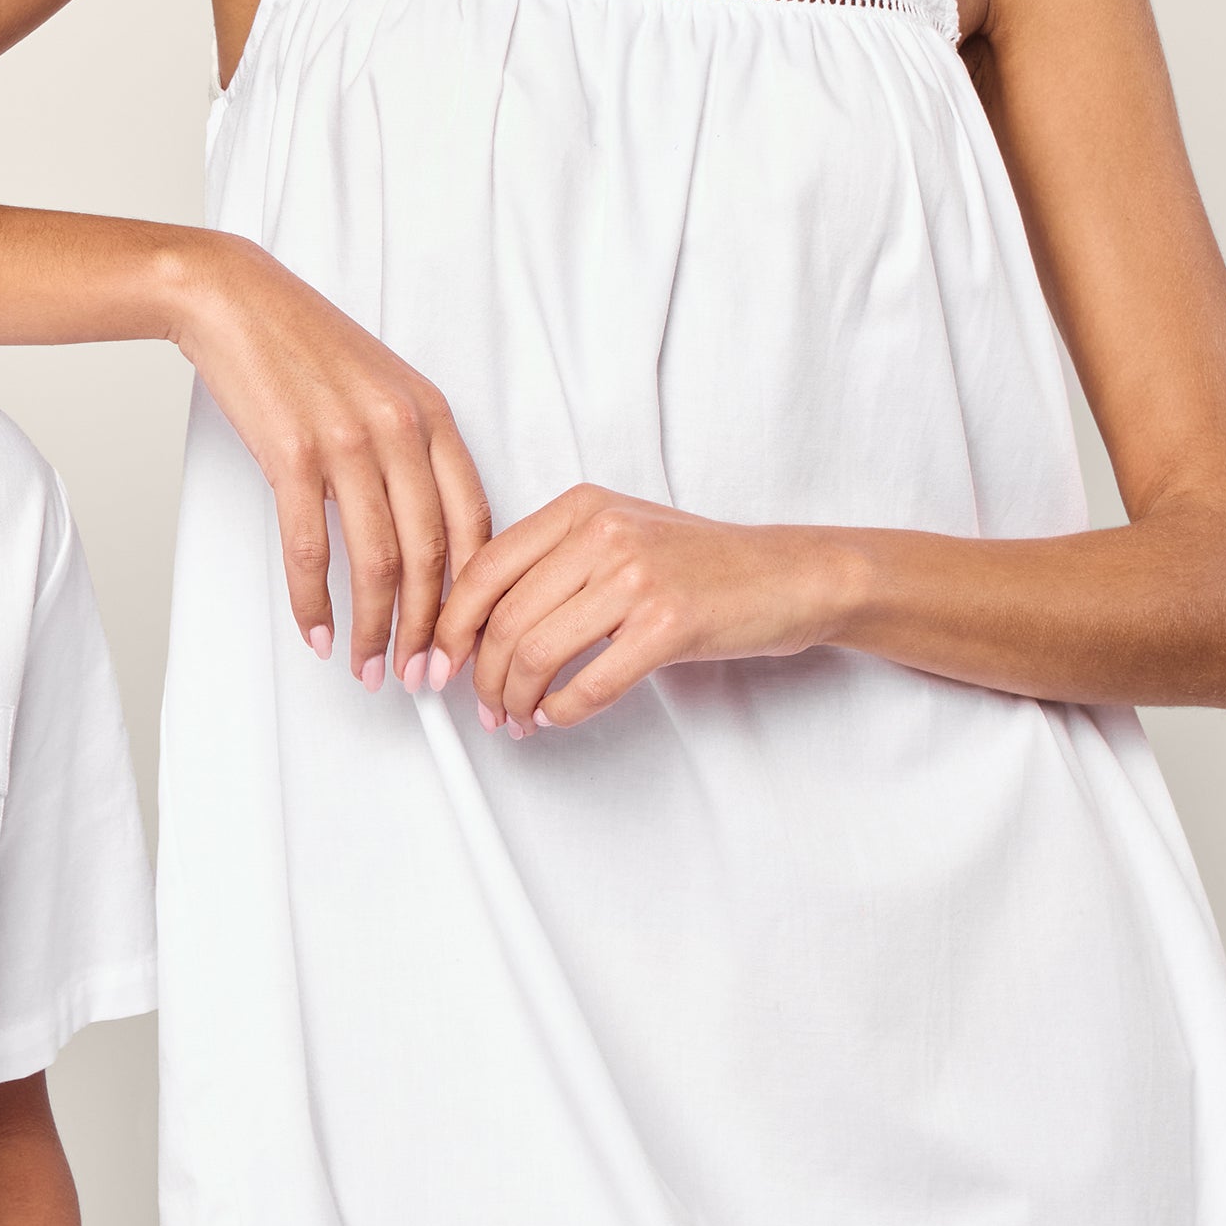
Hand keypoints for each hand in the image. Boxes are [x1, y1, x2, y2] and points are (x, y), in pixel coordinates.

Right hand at [171, 236, 490, 686]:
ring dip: (375, 629)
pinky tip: (318, 632)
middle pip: (432, 554)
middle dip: (428, 630)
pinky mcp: (291, 455)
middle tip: (420, 677)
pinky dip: (315, 603)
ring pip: (377, 562)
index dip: (472, 593)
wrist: (234, 300)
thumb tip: (424, 535)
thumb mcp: (381, 387)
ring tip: (367, 668)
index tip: (463, 638)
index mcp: (432, 415)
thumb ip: (411, 450)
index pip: (475, 523)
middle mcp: (400, 430)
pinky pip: (311, 549)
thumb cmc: (303, 344)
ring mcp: (347, 442)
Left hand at [434, 486, 848, 728]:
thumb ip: (552, 562)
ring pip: (535, 652)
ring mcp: (636, 576)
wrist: (790, 575)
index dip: (449, 625)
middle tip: (480, 706)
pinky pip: (589, 683)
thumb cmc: (703, 563)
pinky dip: (562, 711)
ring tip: (516, 718)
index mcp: (579, 507)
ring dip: (515, 700)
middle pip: (502, 618)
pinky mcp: (668, 624)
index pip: (483, 568)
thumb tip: (478, 622)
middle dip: (479, 675)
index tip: (436, 662)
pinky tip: (557, 718)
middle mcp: (601, 533)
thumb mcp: (618, 534)